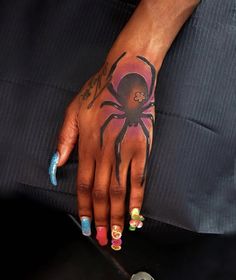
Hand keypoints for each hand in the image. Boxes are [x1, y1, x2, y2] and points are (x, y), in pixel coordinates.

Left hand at [48, 0, 198, 249]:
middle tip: (106, 240)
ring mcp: (125, 151)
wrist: (126, 76)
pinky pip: (139, 179)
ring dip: (118, 216)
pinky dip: (138, 199)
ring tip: (120, 235)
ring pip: (119, 191)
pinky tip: (137, 215)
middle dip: (103, 220)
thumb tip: (56, 165)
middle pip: (102, 194)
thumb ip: (64, 139)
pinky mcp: (143, 148)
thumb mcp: (73, 110)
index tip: (89, 227)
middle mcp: (105, 153)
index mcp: (87, 145)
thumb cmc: (99, 92)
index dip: (85, 209)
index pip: (83, 185)